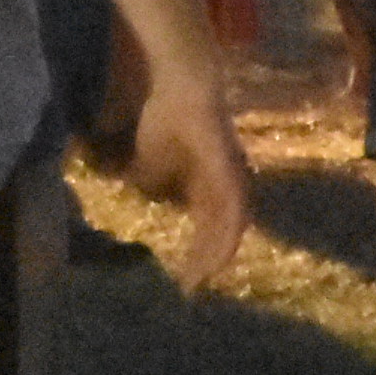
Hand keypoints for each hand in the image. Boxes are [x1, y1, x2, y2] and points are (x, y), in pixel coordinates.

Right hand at [125, 72, 250, 289]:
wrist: (178, 88)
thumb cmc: (165, 119)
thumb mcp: (150, 162)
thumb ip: (152, 184)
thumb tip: (143, 197)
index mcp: (207, 182)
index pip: (206, 223)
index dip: (197, 250)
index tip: (184, 277)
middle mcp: (225, 182)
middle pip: (221, 229)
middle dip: (206, 257)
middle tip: (192, 286)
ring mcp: (230, 175)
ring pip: (231, 223)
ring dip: (218, 250)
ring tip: (204, 276)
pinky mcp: (228, 168)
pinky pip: (232, 205)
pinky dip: (227, 230)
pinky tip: (220, 249)